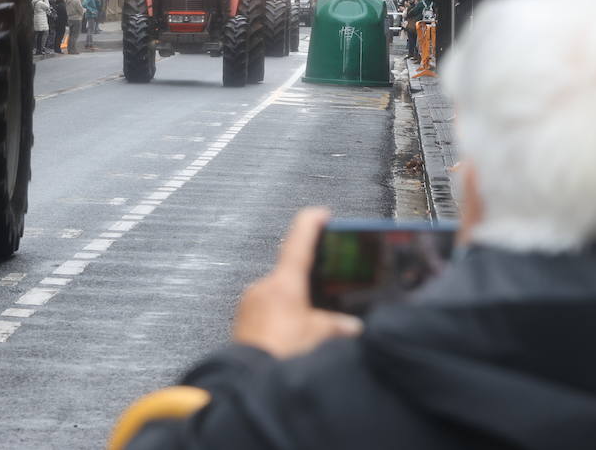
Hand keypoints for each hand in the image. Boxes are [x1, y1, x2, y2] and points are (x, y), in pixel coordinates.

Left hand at [232, 208, 362, 358]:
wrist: (248, 382)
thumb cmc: (279, 355)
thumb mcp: (319, 337)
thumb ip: (338, 326)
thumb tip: (352, 325)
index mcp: (284, 282)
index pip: (299, 239)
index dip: (313, 221)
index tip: (323, 214)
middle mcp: (263, 286)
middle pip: (291, 271)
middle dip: (309, 282)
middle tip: (325, 294)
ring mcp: (250, 303)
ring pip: (279, 294)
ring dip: (294, 305)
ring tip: (309, 327)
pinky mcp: (243, 320)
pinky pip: (267, 311)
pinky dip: (281, 318)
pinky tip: (291, 337)